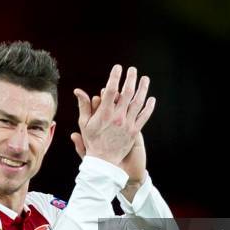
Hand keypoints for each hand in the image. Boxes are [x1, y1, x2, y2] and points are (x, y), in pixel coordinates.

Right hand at [71, 66, 155, 199]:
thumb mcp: (84, 123)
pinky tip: (151, 99)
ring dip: (142, 89)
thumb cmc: (92, 141)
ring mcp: (127, 124)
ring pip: (138, 102)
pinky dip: (149, 107)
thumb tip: (78, 91)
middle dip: (131, 79)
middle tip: (133, 70)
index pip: (111, 90)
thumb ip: (83, 106)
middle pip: (127, 93)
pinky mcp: (134, 131)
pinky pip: (144, 116)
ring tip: (145, 79)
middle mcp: (117, 117)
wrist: (103, 161)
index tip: (118, 68)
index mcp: (104, 114)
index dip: (115, 77)